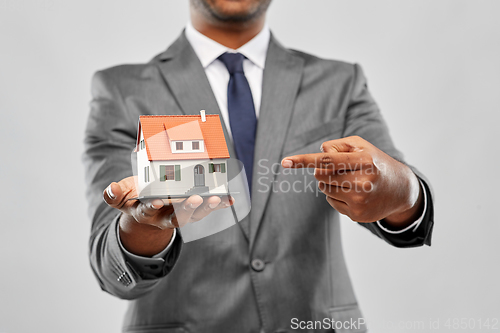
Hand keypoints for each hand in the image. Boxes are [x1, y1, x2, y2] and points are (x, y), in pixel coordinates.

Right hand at [103, 176, 233, 255]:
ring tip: (215, 198)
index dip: (153, 206)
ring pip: (194, 214)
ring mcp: (181, 214)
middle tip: (195, 198)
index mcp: (146, 212)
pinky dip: (219, 204)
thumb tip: (110, 190)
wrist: (148, 207)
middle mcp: (165, 216)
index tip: (158, 201)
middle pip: (177, 216)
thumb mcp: (122, 196)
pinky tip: (229, 199)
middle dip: (187, 208)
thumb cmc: (135, 197)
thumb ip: (115, 194)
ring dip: (206, 207)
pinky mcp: (194, 210)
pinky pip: (207, 208)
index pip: (149, 210)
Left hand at [281, 136, 422, 226]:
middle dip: (322, 170)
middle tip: (339, 168)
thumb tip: (318, 154)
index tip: (285, 162)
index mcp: (364, 161)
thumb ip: (338, 145)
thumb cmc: (375, 161)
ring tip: (349, 180)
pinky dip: (336, 195)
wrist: (400, 189)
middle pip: (321, 175)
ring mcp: (360, 201)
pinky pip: (331, 202)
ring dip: (329, 183)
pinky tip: (353, 193)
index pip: (327, 160)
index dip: (304, 160)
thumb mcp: (362, 146)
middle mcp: (363, 182)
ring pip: (324, 189)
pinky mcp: (357, 215)